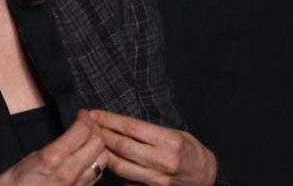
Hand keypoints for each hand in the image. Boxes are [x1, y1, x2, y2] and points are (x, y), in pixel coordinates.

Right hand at [0, 109, 107, 185]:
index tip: (82, 114)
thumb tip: (68, 139)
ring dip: (99, 147)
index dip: (85, 118)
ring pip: (102, 160)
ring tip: (89, 141)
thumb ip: (52, 149)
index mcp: (53, 159)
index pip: (82, 130)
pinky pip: (96, 177)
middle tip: (87, 124)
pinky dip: (95, 164)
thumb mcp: (29, 159)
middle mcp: (69, 173)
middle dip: (95, 129)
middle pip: (98, 143)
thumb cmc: (13, 185)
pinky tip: (86, 160)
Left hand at [91, 110, 216, 185]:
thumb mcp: (174, 133)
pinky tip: (104, 160)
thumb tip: (118, 125)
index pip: (131, 127)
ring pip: (120, 165)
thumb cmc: (188, 150)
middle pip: (122, 146)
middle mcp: (162, 160)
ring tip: (91, 141)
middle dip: (101, 133)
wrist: (206, 177)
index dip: (109, 119)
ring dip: (102, 152)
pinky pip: (126, 180)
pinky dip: (113, 170)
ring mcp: (156, 179)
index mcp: (169, 141)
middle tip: (86, 125)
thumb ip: (149, 131)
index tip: (94, 113)